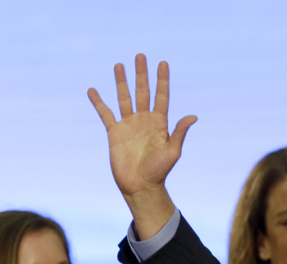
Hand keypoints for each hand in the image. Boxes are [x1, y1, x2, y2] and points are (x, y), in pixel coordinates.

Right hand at [87, 54, 196, 199]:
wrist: (140, 186)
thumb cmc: (159, 171)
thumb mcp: (173, 151)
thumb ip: (179, 132)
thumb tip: (193, 116)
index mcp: (160, 123)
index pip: (162, 96)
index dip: (162, 80)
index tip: (162, 63)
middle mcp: (144, 120)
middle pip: (142, 92)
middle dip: (142, 74)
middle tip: (140, 55)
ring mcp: (128, 125)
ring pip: (124, 98)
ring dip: (121, 82)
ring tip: (119, 65)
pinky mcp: (114, 132)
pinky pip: (105, 113)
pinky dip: (98, 102)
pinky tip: (93, 90)